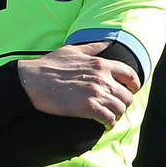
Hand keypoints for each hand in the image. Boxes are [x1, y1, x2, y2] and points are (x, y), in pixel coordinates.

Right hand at [15, 41, 140, 125]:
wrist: (32, 80)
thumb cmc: (49, 65)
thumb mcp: (72, 50)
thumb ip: (93, 47)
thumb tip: (107, 43)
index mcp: (100, 64)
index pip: (130, 75)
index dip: (133, 85)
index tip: (129, 91)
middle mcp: (102, 78)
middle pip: (127, 96)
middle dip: (122, 103)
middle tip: (114, 107)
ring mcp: (96, 93)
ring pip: (120, 109)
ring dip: (115, 114)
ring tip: (108, 116)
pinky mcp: (88, 108)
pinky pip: (109, 119)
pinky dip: (108, 123)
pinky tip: (102, 124)